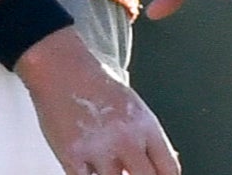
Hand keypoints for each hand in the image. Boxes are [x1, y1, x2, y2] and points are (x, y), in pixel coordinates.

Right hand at [15, 30, 179, 174]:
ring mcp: (99, 149)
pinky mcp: (72, 156)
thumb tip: (164, 165)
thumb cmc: (97, 84)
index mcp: (145, 125)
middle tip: (129, 172)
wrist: (62, 68)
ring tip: (105, 162)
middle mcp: (126, 139)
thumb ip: (149, 139)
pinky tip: (86, 163)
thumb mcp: (134, 107)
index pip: (169, 168)